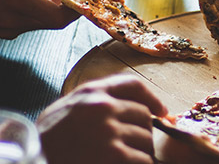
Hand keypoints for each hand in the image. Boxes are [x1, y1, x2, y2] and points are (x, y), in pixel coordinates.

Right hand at [0, 0, 87, 38]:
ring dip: (49, 4)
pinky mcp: (1, 31)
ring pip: (42, 21)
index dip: (76, 7)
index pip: (61, 17)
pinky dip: (35, 9)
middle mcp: (10, 22)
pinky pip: (28, 23)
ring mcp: (5, 30)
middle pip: (54, 20)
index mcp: (17, 2)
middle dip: (64, 3)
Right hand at [37, 75, 167, 163]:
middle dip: (142, 131)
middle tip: (130, 145)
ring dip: (140, 151)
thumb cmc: (49, 140)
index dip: (152, 98)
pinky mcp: (114, 155)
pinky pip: (144, 160)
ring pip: (146, 139)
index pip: (133, 85)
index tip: (161, 110)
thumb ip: (97, 101)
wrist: (34, 162)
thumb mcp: (68, 108)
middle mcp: (102, 107)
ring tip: (120, 158)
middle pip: (144, 115)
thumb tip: (137, 106)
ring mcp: (109, 131)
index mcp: (91, 92)